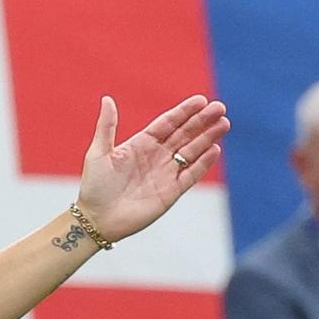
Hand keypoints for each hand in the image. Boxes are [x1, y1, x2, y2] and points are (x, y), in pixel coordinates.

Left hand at [76, 94, 229, 241]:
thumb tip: (107, 99)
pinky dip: (203, 163)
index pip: (167, 123)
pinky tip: (215, 149)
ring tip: (224, 124)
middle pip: (184, 134)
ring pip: (192, 151)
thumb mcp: (98, 153)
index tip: (200, 100)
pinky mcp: (172, 192)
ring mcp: (166, 174)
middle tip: (220, 107)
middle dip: (202, 121)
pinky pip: (191, 175)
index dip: (184, 112)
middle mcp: (157, 156)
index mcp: (141, 144)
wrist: (97, 220)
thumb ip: (107, 126)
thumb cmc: (94, 187)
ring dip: (208, 138)